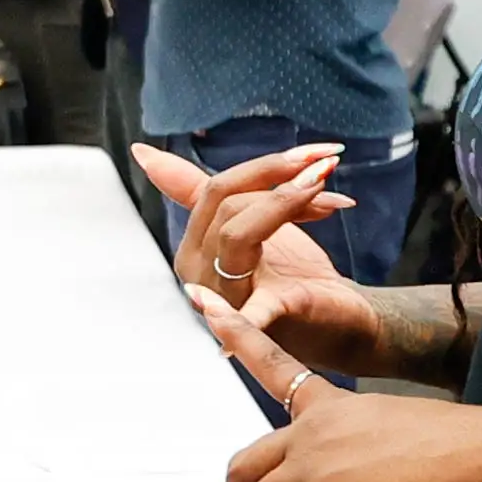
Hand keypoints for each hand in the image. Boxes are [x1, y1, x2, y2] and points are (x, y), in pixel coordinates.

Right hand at [139, 143, 381, 376]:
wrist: (338, 318)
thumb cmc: (292, 274)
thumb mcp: (248, 222)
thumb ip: (204, 190)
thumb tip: (143, 153)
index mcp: (195, 249)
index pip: (214, 190)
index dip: (264, 165)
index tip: (314, 152)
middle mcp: (201, 275)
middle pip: (225, 206)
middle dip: (282, 179)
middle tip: (326, 167)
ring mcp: (225, 303)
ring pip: (237, 235)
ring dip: (288, 205)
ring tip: (331, 198)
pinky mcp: (258, 329)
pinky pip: (249, 316)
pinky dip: (251, 316)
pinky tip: (271, 305)